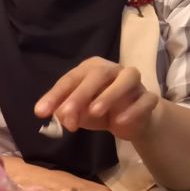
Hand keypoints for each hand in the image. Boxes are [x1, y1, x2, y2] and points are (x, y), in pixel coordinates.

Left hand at [34, 57, 162, 142]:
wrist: (131, 119)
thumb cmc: (99, 108)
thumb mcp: (78, 111)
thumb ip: (65, 111)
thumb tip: (55, 115)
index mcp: (91, 69)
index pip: (70, 79)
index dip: (55, 95)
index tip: (40, 112)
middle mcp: (113, 70)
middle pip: (97, 75)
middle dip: (80, 95)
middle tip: (66, 114)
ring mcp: (134, 82)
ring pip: (125, 80)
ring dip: (109, 95)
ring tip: (94, 112)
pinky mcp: (149, 97)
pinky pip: (145, 99)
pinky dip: (133, 110)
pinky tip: (120, 122)